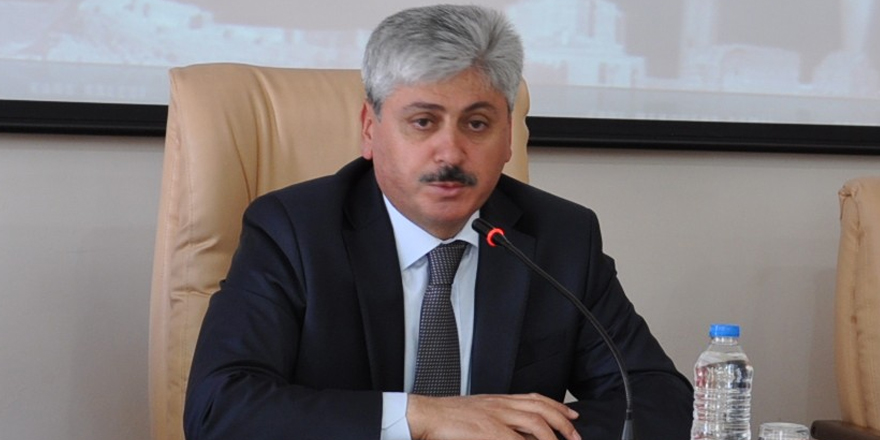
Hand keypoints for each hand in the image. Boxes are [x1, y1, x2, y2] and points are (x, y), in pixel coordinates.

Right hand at [406, 393, 580, 439]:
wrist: (425, 414)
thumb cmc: (448, 417)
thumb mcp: (478, 413)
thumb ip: (498, 419)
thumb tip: (515, 431)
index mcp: (498, 400)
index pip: (535, 398)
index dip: (557, 406)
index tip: (571, 416)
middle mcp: (500, 404)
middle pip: (540, 408)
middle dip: (563, 423)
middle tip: (575, 436)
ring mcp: (495, 416)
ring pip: (534, 421)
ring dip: (552, 436)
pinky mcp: (487, 429)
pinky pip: (514, 438)